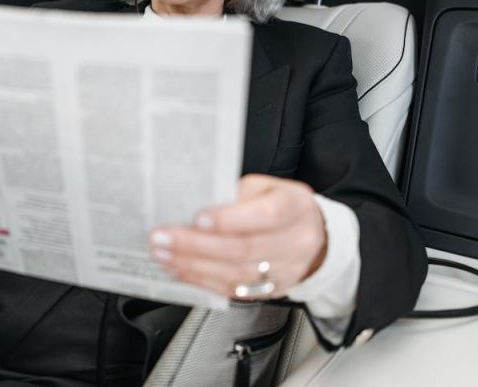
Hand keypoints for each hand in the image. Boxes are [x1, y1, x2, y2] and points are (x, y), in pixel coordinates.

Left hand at [149, 174, 326, 298]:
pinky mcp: (270, 292)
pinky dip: (201, 280)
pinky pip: (232, 290)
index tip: (198, 219)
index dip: (230, 219)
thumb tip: (195, 204)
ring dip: (192, 265)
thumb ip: (236, 194)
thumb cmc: (283, 204)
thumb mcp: (266, 186)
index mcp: (294, 207)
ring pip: (234, 274)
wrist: (315, 236)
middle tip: (162, 238)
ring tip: (163, 254)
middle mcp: (294, 243)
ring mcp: (284, 272)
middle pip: (242, 249)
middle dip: (196, 245)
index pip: (265, 216)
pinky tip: (180, 269)